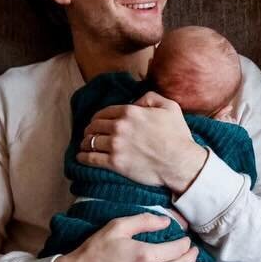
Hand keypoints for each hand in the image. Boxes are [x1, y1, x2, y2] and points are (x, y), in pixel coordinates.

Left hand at [78, 91, 208, 193]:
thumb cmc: (176, 134)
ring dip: (85, 143)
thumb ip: (151, 98)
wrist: (178, 161)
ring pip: (89, 142)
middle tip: (90, 133)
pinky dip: (83, 157)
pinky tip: (82, 157)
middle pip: (94, 126)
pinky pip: (90, 159)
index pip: (104, 112)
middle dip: (90, 129)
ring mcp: (115, 146)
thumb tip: (136, 101)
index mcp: (131, 112)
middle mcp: (120, 127)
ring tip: (85, 145)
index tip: (97, 122)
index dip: (98, 117)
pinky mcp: (114, 163)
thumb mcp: (170, 107)